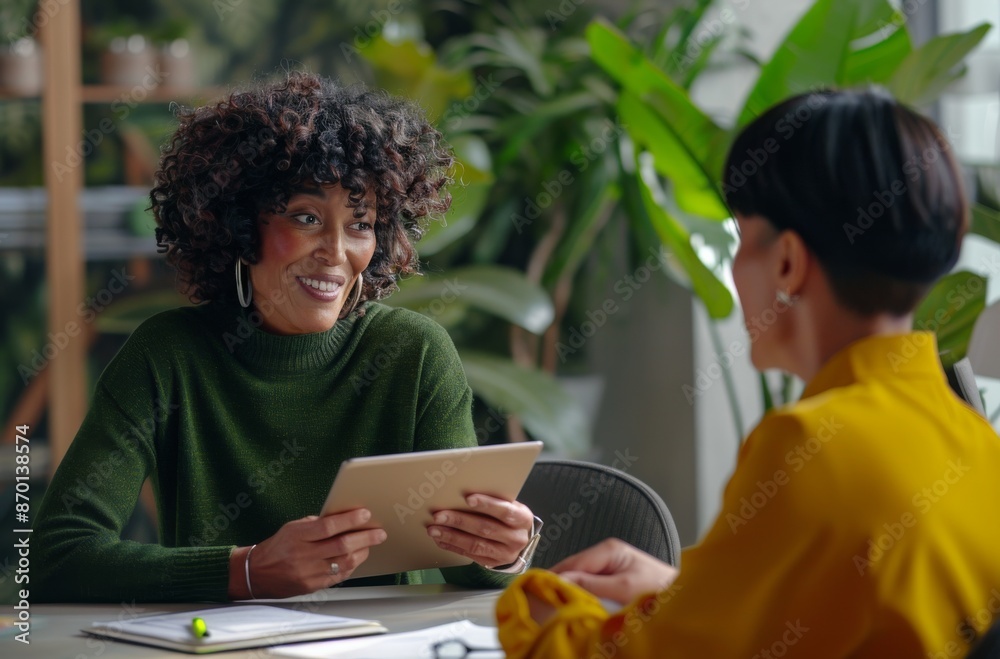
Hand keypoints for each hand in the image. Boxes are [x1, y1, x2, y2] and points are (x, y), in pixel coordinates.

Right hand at [231, 509, 386, 598]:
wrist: (257, 574)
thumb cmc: (278, 546)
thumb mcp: (293, 527)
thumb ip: (317, 524)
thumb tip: (345, 519)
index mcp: (297, 536)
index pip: (328, 527)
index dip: (349, 520)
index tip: (365, 514)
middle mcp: (303, 556)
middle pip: (341, 546)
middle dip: (365, 538)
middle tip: (379, 533)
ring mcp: (309, 573)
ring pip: (344, 563)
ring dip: (362, 552)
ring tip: (371, 543)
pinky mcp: (313, 586)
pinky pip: (339, 576)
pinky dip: (352, 565)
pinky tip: (358, 557)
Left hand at [426, 494, 534, 568]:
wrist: (520, 540)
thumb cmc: (510, 517)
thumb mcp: (510, 506)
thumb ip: (495, 500)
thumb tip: (463, 492)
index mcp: (523, 519)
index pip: (505, 511)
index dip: (487, 504)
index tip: (468, 498)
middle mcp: (516, 538)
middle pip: (485, 529)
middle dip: (459, 521)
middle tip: (438, 516)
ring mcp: (505, 554)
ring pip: (475, 545)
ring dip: (452, 536)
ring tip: (434, 530)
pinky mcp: (493, 564)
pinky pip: (470, 555)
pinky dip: (453, 546)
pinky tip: (440, 540)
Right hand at [550, 538, 677, 604]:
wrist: (685, 599)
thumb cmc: (660, 588)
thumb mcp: (623, 588)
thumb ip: (591, 584)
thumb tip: (561, 581)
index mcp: (608, 549)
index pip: (572, 562)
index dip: (555, 578)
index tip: (540, 594)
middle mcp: (606, 556)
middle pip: (574, 572)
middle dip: (564, 587)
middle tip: (552, 606)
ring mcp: (609, 569)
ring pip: (581, 582)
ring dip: (576, 596)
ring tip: (567, 609)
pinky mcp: (612, 583)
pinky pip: (591, 591)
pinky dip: (586, 601)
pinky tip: (583, 610)